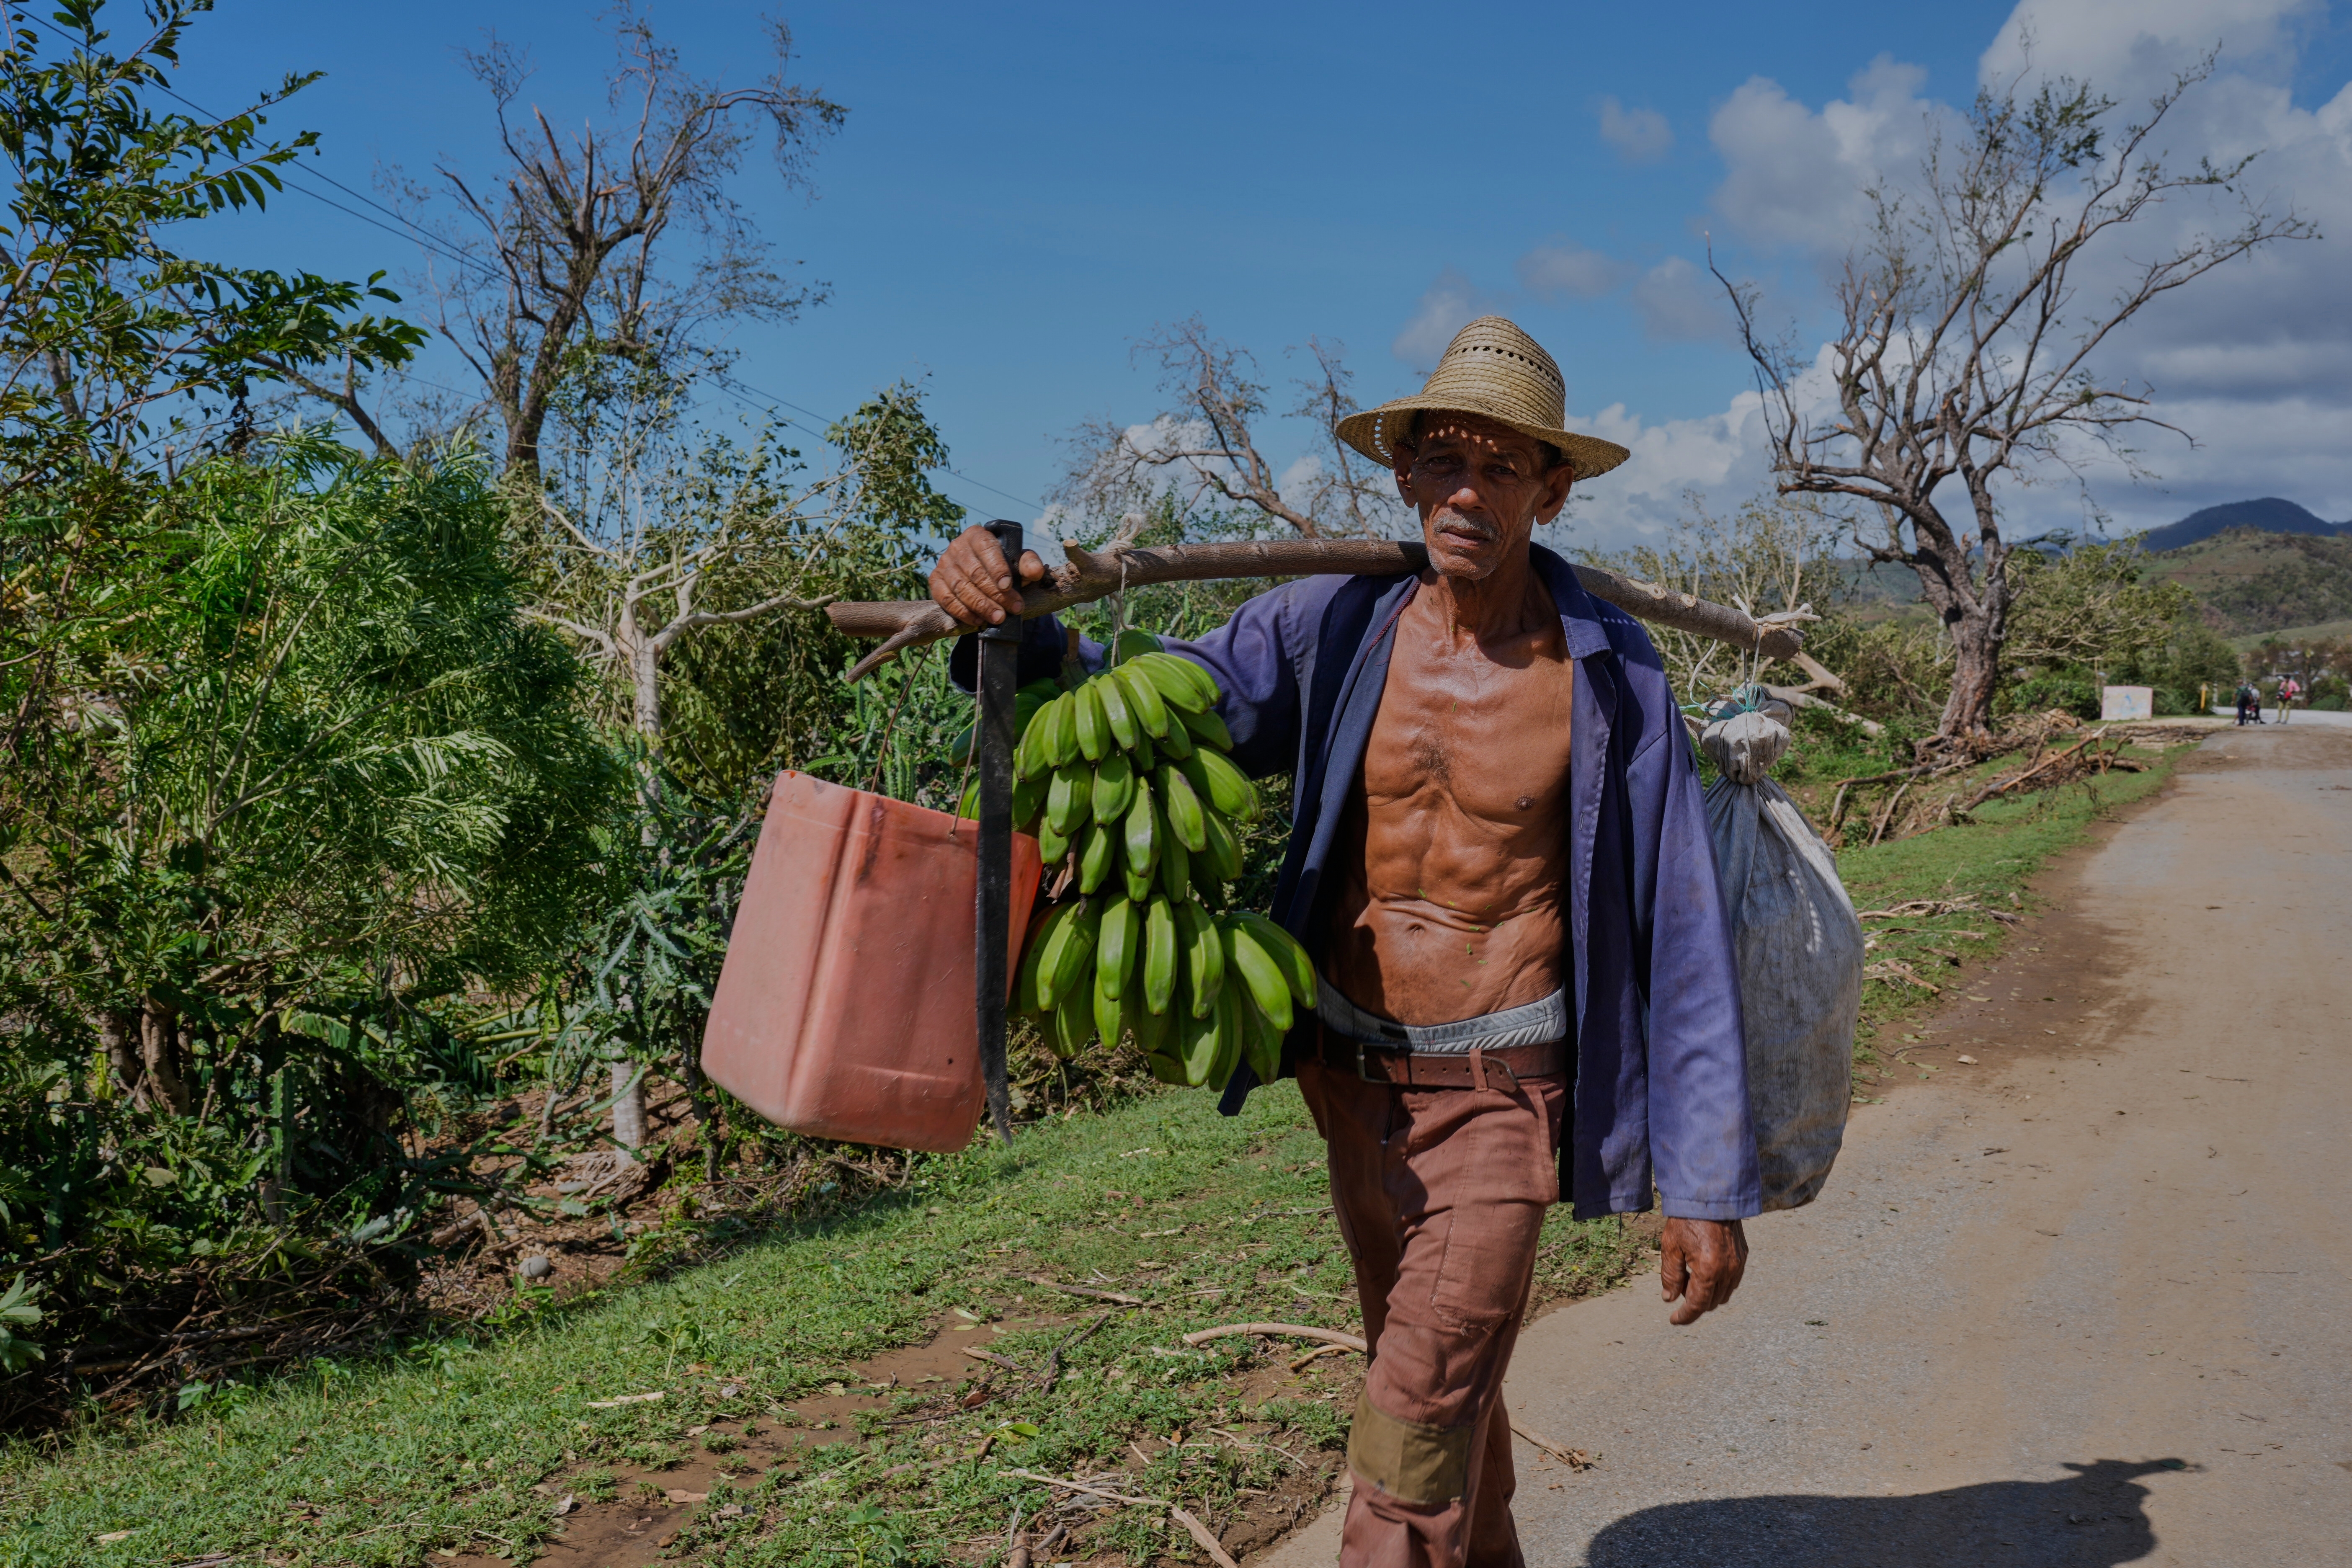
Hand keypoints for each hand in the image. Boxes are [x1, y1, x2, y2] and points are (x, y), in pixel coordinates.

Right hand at [929, 525, 1046, 628]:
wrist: (981, 572)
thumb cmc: (1002, 565)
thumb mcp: (1017, 561)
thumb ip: (1028, 563)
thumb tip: (1036, 571)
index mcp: (977, 535)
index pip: (986, 548)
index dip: (997, 568)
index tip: (1008, 586)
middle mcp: (957, 546)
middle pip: (974, 572)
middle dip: (994, 594)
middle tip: (1011, 610)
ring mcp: (944, 564)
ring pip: (960, 587)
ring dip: (980, 605)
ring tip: (998, 618)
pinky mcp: (935, 580)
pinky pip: (946, 598)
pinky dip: (962, 612)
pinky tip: (978, 621)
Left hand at [1660, 1218, 1747, 1325]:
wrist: (1712, 1194)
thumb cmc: (1687, 1218)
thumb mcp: (1670, 1246)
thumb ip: (1670, 1275)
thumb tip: (1669, 1298)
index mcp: (1708, 1270)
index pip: (1697, 1305)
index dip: (1684, 1316)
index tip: (1674, 1319)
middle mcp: (1728, 1271)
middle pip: (1711, 1303)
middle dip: (1694, 1302)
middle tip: (1678, 1287)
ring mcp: (1738, 1264)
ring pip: (1723, 1294)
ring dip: (1707, 1294)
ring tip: (1690, 1276)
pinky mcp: (1743, 1256)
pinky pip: (1732, 1281)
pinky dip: (1718, 1283)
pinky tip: (1704, 1269)